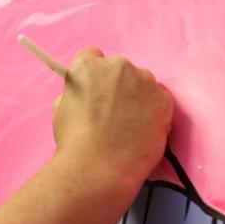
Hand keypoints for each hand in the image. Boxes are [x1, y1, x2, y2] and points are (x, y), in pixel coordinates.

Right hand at [51, 48, 173, 185]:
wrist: (98, 167)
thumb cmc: (74, 143)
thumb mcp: (61, 110)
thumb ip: (75, 94)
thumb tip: (85, 97)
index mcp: (87, 66)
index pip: (92, 56)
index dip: (94, 76)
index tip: (97, 91)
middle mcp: (117, 66)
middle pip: (120, 69)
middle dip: (118, 87)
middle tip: (114, 114)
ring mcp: (143, 80)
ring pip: (142, 83)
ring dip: (138, 98)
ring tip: (130, 126)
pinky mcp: (163, 98)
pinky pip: (159, 100)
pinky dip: (154, 113)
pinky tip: (142, 132)